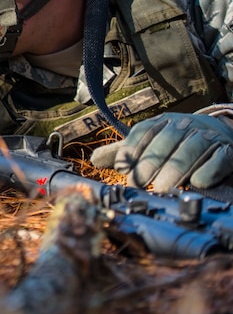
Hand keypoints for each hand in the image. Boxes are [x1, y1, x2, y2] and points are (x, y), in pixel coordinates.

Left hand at [90, 113, 232, 191]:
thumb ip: (124, 151)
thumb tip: (93, 160)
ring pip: (189, 151)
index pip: (143, 133)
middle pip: (164, 143)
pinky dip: (208, 170)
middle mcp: (183, 126)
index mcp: (162, 122)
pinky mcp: (227, 151)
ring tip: (162, 190)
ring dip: (174, 171)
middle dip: (149, 165)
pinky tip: (197, 183)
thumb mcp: (149, 142)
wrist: (221, 134)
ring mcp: (206, 137)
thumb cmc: (177, 141)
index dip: (131, 151)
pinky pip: (219, 159)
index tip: (122, 171)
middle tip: (138, 186)